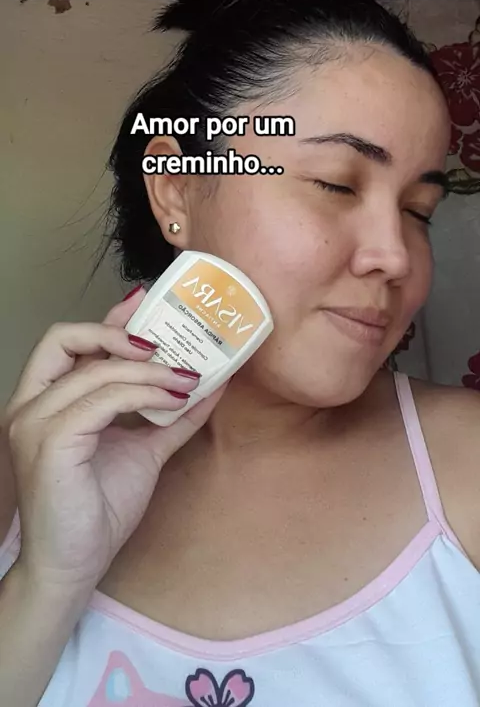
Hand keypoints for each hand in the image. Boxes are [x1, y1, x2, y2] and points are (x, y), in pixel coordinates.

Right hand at [3, 287, 228, 591]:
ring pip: (96, 370)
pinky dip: (145, 393)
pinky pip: (105, 398)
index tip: (146, 303)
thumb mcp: (142, 450)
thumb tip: (209, 384)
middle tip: (164, 342)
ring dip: (149, 369)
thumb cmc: (97, 510)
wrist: (74, 565)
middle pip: (65, 338)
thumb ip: (169, 416)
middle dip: (117, 331)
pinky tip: (174, 399)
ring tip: (187, 377)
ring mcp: (35, 420)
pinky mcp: (52, 440)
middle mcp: (31, 404)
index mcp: (45, 401)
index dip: (107, 318)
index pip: (68, 342)